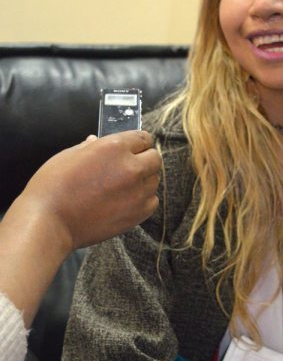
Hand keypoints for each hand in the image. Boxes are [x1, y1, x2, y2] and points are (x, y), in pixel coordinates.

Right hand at [12, 130, 161, 252]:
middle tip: (130, 166)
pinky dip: (144, 199)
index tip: (135, 147)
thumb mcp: (69, 156)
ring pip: (154, 180)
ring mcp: (138, 191)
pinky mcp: (138, 213)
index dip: (139, 142)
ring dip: (144, 180)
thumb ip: (90, 146)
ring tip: (124, 186)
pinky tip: (127, 201)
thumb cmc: (53, 186)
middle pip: (155, 158)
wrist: (50, 223)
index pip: (143, 138)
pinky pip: (152, 201)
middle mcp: (132, 167)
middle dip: (145, 159)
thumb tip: (96, 141)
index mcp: (115, 147)